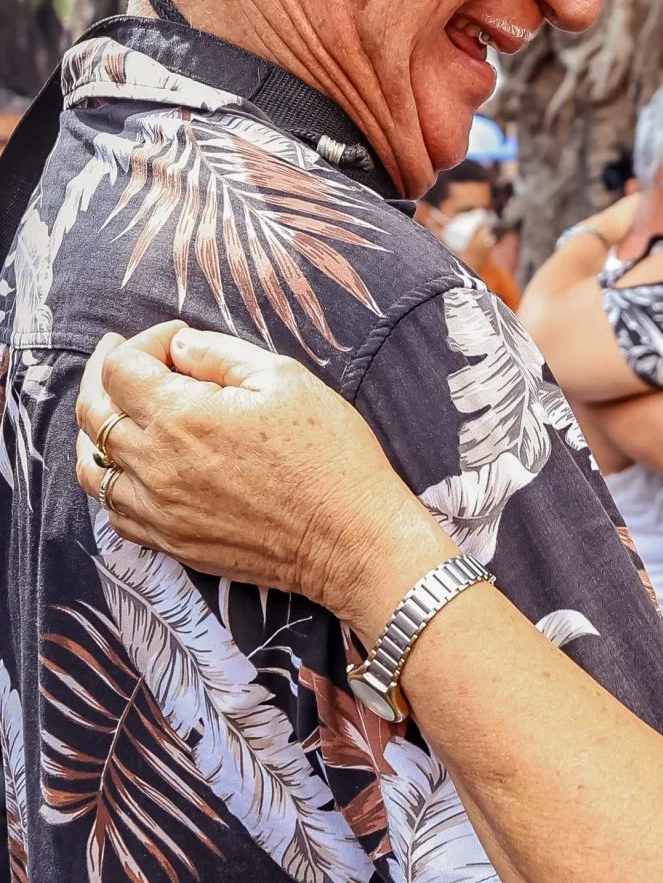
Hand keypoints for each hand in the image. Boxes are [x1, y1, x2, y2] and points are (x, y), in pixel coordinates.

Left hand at [75, 323, 444, 637]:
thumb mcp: (285, 379)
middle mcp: (156, 465)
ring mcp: (159, 511)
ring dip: (97, 433)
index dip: (142, 341)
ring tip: (119, 413)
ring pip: (91, 468)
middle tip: (126, 359)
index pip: (120, 367)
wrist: (351, 539)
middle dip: (105, 376)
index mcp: (180, 417)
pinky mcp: (172, 543)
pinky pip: (115, 512)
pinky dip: (114, 483)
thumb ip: (220, 354)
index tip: (176, 339)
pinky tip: (135, 469)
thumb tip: (180, 347)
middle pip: (93, 413)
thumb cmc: (329, 456)